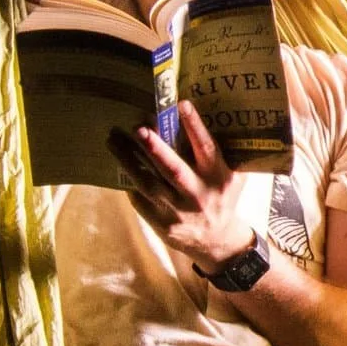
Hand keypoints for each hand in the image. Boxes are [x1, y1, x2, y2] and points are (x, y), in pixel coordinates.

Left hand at [108, 104, 255, 270]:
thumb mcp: (233, 177)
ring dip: (129, 160)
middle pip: (174, 170)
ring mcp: (178, 212)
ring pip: (149, 184)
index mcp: (219, 179)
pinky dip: (129, 181)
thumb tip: (199, 121)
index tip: (181, 105)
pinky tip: (119, 163)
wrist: (216, 241)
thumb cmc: (222, 197)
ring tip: (113, 140)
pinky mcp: (162, 224)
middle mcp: (199, 195)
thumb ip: (220, 155)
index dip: (195, 127)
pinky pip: (140, 199)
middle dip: (156, 148)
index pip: (207, 149)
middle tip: (139, 128)